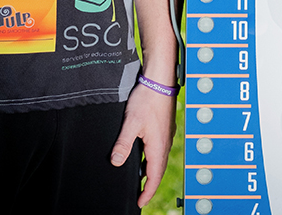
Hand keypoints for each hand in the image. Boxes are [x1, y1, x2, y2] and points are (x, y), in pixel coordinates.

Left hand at [111, 80, 175, 206]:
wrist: (160, 79)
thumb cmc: (147, 99)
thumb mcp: (131, 122)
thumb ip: (123, 143)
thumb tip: (116, 162)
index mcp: (158, 146)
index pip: (154, 176)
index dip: (147, 191)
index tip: (140, 202)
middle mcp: (165, 143)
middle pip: (158, 170)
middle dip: (150, 184)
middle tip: (140, 194)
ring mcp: (166, 135)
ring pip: (159, 159)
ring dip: (151, 171)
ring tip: (140, 178)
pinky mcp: (164, 128)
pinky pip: (159, 150)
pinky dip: (152, 158)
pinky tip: (143, 154)